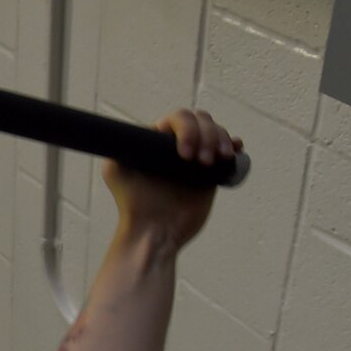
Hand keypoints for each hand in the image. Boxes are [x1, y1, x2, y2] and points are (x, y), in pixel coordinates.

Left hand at [100, 107, 240, 250]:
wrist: (156, 233)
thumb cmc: (134, 205)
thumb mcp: (116, 171)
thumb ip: (120, 145)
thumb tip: (133, 129)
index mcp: (156, 140)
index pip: (178, 118)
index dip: (187, 129)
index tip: (185, 154)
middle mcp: (176, 145)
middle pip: (201, 120)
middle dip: (207, 135)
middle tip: (200, 163)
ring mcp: (195, 156)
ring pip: (216, 131)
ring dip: (220, 139)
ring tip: (215, 161)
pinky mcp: (211, 171)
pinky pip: (228, 148)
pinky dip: (233, 144)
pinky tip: (234, 150)